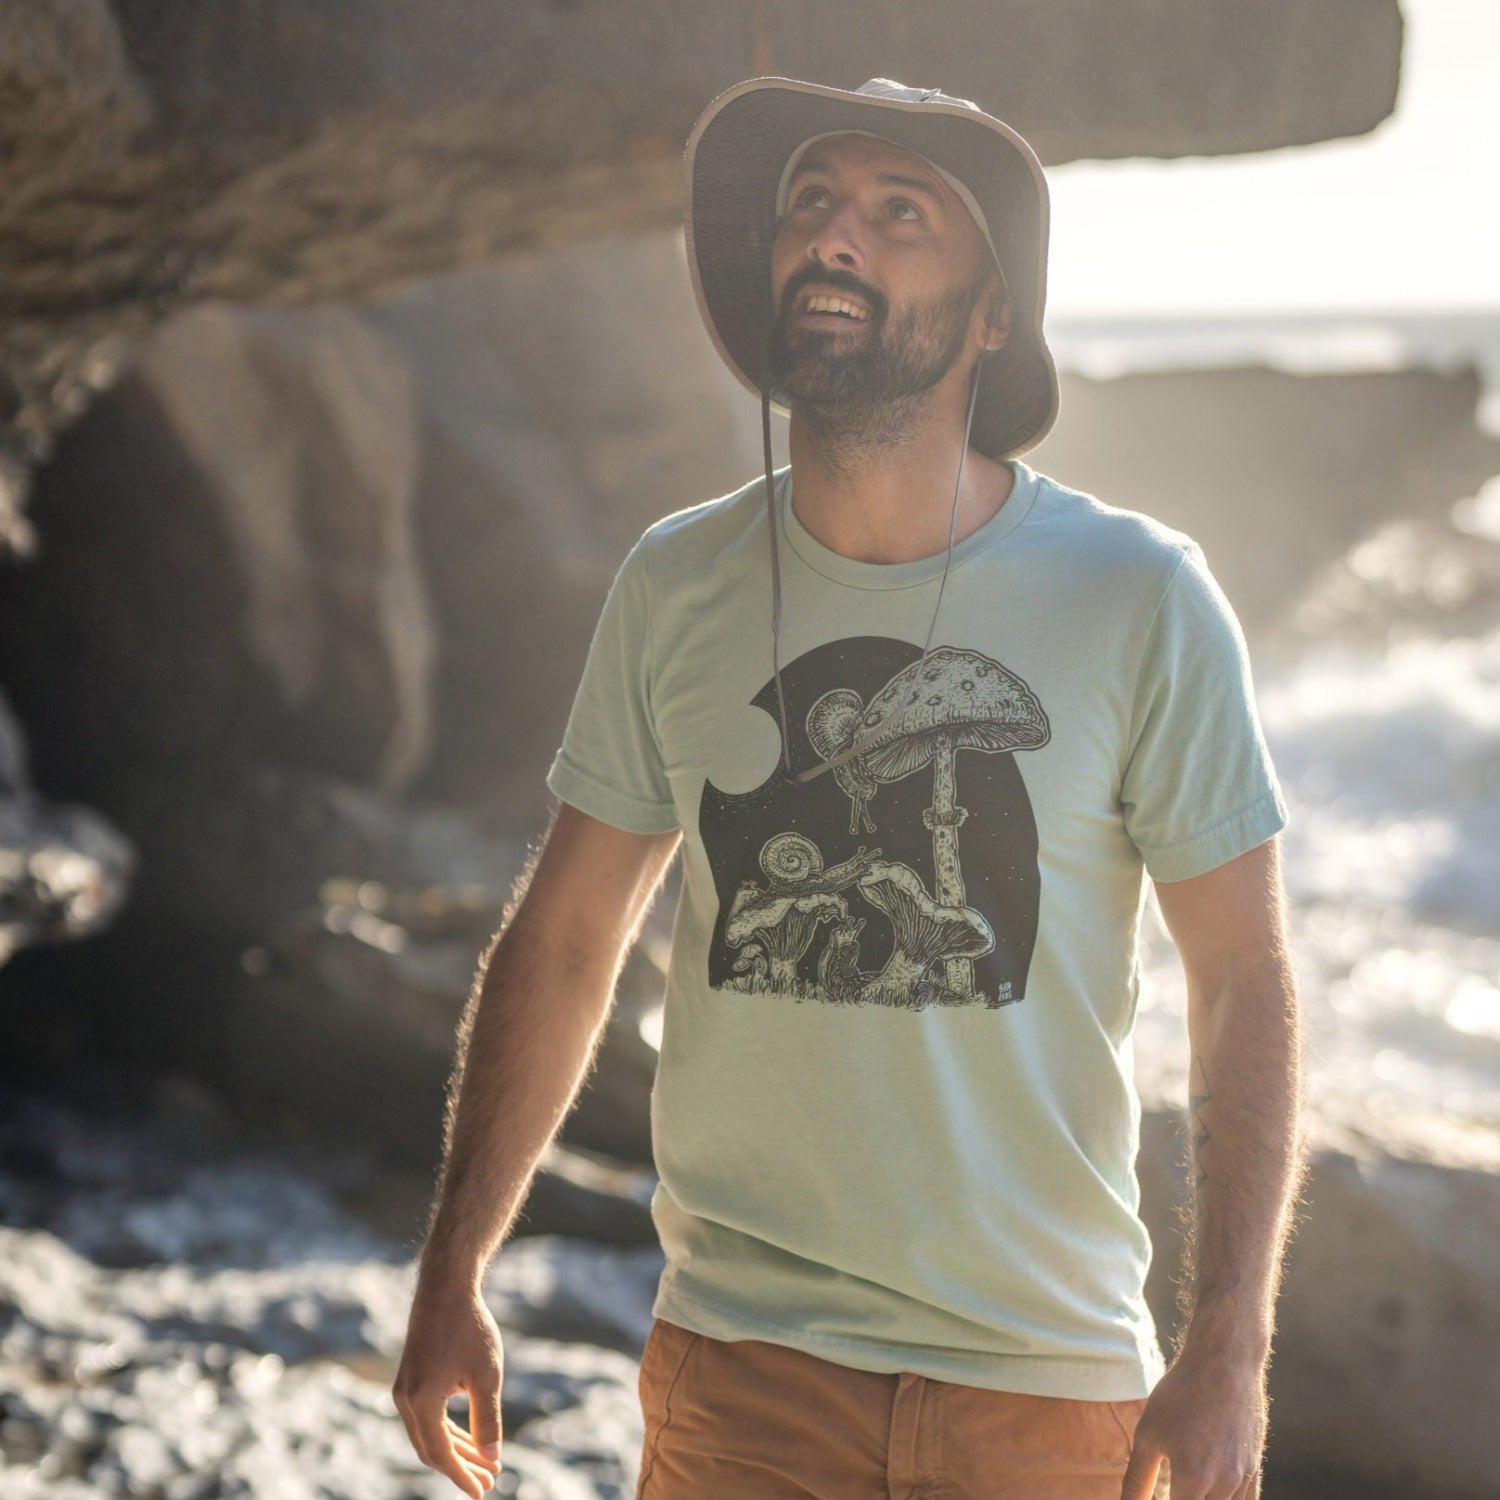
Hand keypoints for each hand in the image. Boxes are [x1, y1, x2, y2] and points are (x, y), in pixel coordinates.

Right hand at [393, 1280, 504, 1496]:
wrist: (446, 1286)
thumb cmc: (469, 1327)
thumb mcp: (486, 1375)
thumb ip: (488, 1419)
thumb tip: (492, 1458)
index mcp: (421, 1402)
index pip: (441, 1454)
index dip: (462, 1476)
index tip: (483, 1493)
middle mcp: (405, 1399)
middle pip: (431, 1449)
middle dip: (460, 1468)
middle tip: (490, 1481)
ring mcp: (404, 1389)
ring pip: (427, 1434)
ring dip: (456, 1450)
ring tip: (486, 1463)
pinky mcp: (409, 1378)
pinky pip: (426, 1417)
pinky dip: (447, 1430)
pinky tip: (468, 1436)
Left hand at [1119, 1341, 1267, 1499]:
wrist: (1224, 1362)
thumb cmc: (1180, 1394)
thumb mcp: (1148, 1433)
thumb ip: (1138, 1478)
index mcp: (1193, 1478)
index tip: (1159, 1495)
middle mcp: (1223, 1485)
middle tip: (1172, 1488)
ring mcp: (1243, 1478)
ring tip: (1187, 1488)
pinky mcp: (1255, 1469)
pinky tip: (1209, 1492)